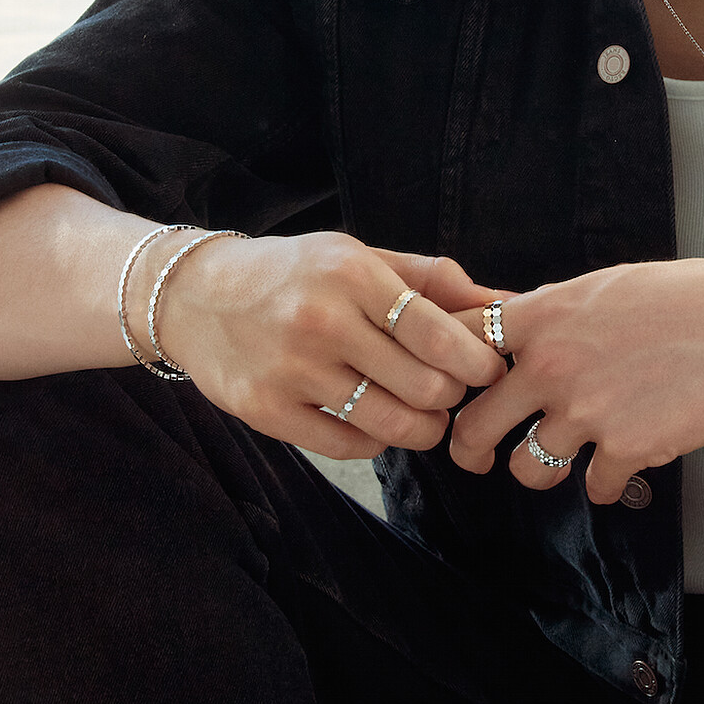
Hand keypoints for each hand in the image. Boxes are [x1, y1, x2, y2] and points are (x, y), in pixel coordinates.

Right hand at [148, 232, 506, 458]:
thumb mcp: (361, 256)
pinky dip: (375, 442)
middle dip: (452, 397)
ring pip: (390, 425)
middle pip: (423, 386)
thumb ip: (433, 279)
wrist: (197, 296)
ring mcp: (290, 370)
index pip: (436, 333)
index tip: (490, 370)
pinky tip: (375, 421)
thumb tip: (506, 300)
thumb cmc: (297, 273)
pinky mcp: (266, 411)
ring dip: (422, 428)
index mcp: (352, 274)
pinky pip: (348, 446)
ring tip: (424, 415)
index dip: (477, 361)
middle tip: (450, 391)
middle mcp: (321, 321)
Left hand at [447, 258, 703, 503]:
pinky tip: (619, 466)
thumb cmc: (685, 296)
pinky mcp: (625, 451)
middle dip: (468, 447)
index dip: (444, 364)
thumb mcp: (604, 285)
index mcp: (542, 317)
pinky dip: (605, 483)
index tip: (446, 382)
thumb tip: (515, 326)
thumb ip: (553, 311)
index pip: (459, 340)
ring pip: (526, 469)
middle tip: (475, 454)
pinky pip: (593, 489)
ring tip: (556, 462)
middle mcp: (552, 367)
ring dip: (539, 470)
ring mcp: (586, 413)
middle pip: (473, 426)